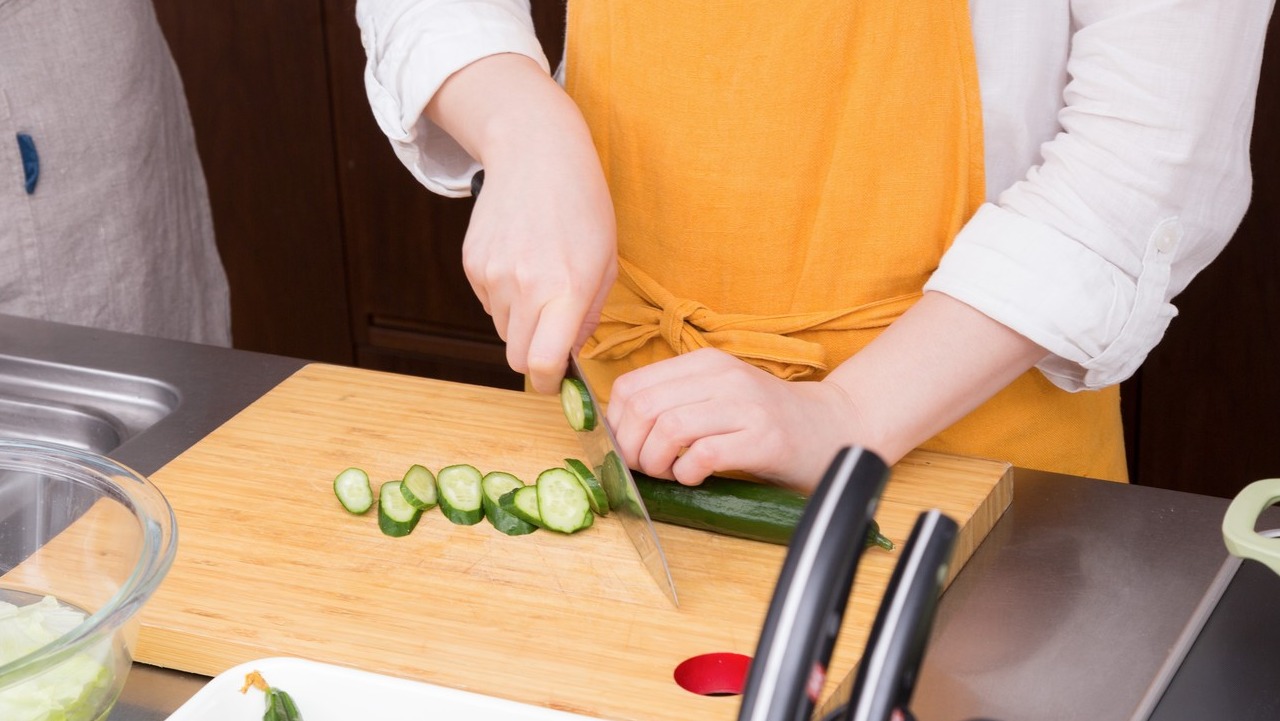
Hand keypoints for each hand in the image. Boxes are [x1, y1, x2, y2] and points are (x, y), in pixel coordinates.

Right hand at [463, 150, 614, 392]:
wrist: (536, 154)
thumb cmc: (582, 207)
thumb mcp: (605, 262)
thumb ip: (588, 316)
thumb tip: (569, 354)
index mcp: (565, 290)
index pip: (542, 363)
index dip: (548, 383)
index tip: (555, 383)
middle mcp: (524, 286)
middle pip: (517, 357)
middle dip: (536, 358)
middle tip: (553, 337)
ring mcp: (493, 274)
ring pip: (503, 330)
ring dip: (521, 322)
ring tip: (540, 281)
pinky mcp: (472, 263)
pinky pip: (488, 303)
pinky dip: (504, 297)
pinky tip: (521, 261)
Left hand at [604, 348, 861, 492]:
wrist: (835, 427)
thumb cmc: (769, 420)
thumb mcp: (719, 395)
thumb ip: (677, 401)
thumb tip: (619, 430)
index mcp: (706, 362)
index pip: (632, 386)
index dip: (616, 423)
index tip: (626, 447)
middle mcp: (724, 377)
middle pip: (644, 408)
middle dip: (632, 448)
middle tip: (646, 468)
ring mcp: (745, 406)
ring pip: (669, 429)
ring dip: (657, 462)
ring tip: (671, 473)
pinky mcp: (763, 439)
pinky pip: (704, 455)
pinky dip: (687, 473)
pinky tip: (696, 477)